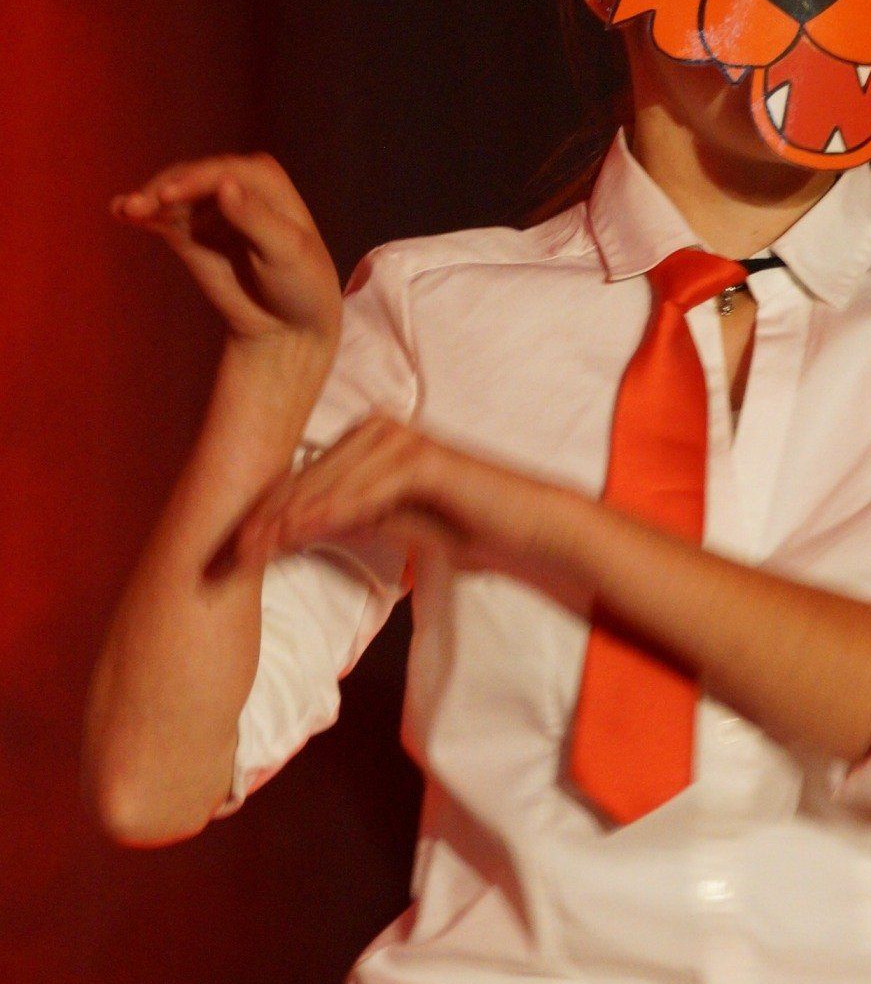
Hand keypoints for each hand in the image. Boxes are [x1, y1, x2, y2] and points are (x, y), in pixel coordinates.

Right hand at [108, 151, 342, 349]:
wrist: (288, 324)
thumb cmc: (300, 283)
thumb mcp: (286, 252)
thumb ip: (256, 219)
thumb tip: (225, 184)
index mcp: (264, 180)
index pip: (224, 172)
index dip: (195, 179)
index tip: (168, 196)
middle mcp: (233, 186)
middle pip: (192, 178)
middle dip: (164, 190)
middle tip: (137, 207)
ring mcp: (208, 209)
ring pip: (172, 197)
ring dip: (147, 200)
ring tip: (125, 211)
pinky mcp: (189, 233)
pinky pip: (162, 219)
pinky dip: (142, 215)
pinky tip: (119, 212)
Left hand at [231, 413, 545, 575]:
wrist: (528, 528)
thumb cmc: (467, 526)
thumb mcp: (394, 523)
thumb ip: (350, 516)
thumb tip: (295, 528)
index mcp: (372, 439)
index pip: (308, 478)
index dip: (269, 513)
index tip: (234, 549)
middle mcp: (382, 429)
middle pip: (310, 478)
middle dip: (267, 518)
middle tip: (229, 554)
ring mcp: (402, 439)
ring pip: (331, 484)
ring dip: (290, 519)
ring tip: (255, 549)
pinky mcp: (423, 458)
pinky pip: (367, 491)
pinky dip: (333, 513)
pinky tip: (302, 534)